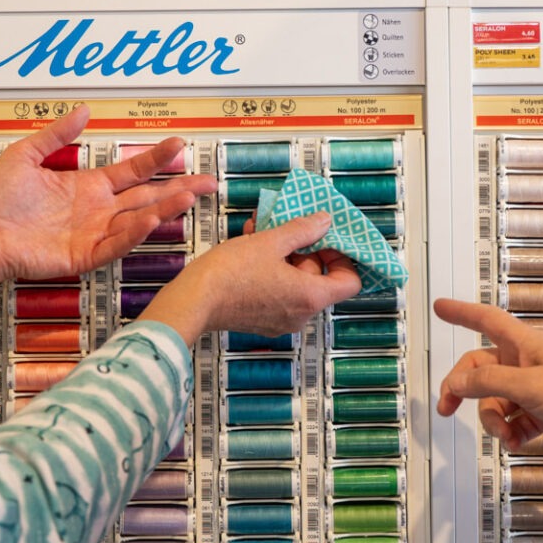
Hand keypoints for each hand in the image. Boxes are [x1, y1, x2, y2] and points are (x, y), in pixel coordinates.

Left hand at [0, 105, 212, 283]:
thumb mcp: (26, 154)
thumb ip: (57, 134)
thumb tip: (82, 110)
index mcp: (87, 187)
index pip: (132, 170)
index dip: (156, 158)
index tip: (177, 144)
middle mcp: (95, 210)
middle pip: (146, 196)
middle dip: (178, 188)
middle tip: (207, 180)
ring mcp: (92, 233)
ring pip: (138, 219)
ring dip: (164, 208)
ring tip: (189, 195)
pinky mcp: (83, 256)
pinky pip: (115, 243)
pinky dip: (135, 232)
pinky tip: (151, 218)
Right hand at [139, 212, 362, 341]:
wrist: (193, 301)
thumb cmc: (230, 273)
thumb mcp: (270, 242)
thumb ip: (302, 230)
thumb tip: (324, 222)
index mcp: (310, 297)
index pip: (350, 282)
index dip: (343, 258)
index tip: (327, 240)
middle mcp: (300, 314)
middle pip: (318, 278)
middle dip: (303, 249)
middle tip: (285, 227)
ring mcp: (281, 320)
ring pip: (294, 282)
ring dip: (282, 254)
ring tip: (260, 231)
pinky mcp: (262, 320)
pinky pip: (277, 291)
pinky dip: (270, 270)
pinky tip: (249, 246)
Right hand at [434, 298, 542, 453]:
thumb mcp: (528, 385)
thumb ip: (488, 382)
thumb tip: (456, 383)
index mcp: (524, 344)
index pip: (486, 319)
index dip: (461, 312)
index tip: (441, 306)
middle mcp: (525, 362)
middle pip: (479, 369)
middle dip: (462, 390)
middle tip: (446, 408)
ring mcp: (531, 387)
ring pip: (493, 400)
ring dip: (492, 420)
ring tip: (505, 435)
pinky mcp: (540, 411)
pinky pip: (511, 420)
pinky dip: (510, 432)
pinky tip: (516, 442)